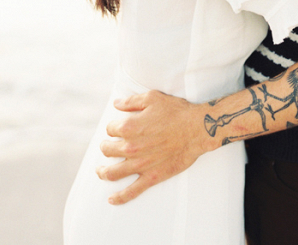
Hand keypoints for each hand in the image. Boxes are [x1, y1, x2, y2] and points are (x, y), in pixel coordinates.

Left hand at [97, 90, 212, 204]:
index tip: (117, 127)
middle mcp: (131, 147)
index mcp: (130, 127)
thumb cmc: (176, 111)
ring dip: (103, 172)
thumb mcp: (152, 98)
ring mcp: (140, 164)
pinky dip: (119, 197)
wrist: (196, 129)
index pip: (110, 129)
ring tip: (100, 171)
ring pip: (112, 172)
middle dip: (105, 147)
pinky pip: (131, 191)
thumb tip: (116, 104)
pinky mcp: (151, 177)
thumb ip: (131, 101)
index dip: (113, 127)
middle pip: (108, 150)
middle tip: (107, 146)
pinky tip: (111, 199)